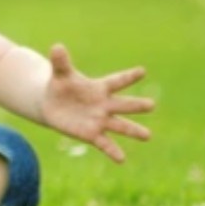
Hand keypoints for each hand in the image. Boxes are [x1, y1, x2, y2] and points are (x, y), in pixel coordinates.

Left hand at [39, 44, 154, 162]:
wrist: (53, 105)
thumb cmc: (61, 86)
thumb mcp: (60, 74)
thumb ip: (61, 62)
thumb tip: (56, 46)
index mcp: (100, 87)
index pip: (116, 81)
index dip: (128, 76)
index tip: (142, 71)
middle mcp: (105, 105)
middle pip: (123, 104)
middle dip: (136, 105)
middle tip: (151, 105)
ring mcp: (100, 120)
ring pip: (120, 126)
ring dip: (133, 130)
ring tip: (147, 135)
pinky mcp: (92, 134)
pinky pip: (105, 144)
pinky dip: (113, 151)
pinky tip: (122, 159)